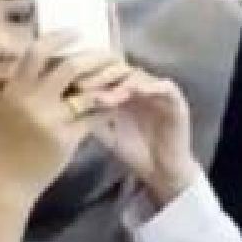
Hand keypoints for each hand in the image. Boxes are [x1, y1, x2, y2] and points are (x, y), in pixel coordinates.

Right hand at [0, 32, 112, 199]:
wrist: (7, 181)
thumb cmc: (9, 143)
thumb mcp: (9, 108)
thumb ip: (26, 86)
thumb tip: (50, 61)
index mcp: (15, 89)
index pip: (36, 53)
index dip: (58, 38)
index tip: (77, 32)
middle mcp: (31, 101)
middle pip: (69, 67)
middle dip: (95, 58)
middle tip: (111, 55)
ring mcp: (49, 120)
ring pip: (87, 92)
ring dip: (108, 81)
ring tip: (122, 75)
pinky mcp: (65, 139)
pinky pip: (93, 117)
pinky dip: (107, 107)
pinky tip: (118, 101)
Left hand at [71, 62, 198, 203]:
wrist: (161, 172)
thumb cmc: (133, 152)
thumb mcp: (105, 133)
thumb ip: (89, 116)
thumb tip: (64, 101)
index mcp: (122, 90)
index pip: (103, 72)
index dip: (86, 74)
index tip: (68, 85)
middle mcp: (140, 86)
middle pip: (119, 68)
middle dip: (99, 75)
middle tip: (83, 86)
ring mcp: (158, 91)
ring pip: (138, 75)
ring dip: (121, 83)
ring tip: (104, 97)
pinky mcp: (176, 100)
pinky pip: (164, 86)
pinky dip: (149, 86)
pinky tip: (134, 91)